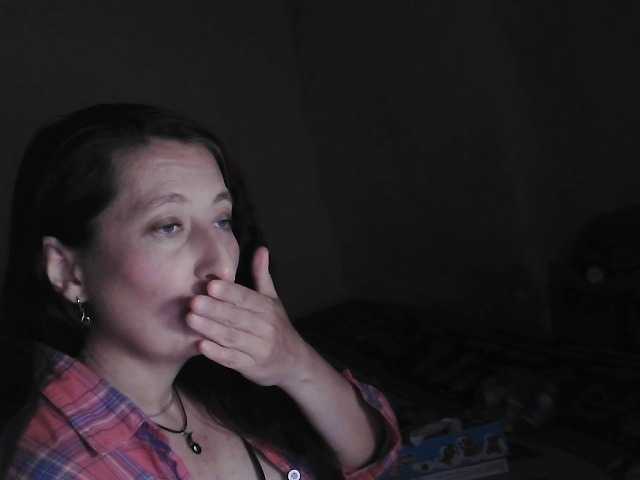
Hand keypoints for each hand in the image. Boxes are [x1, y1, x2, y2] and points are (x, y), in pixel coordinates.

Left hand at [186, 246, 309, 386]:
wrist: (294, 362)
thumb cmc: (277, 326)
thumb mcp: (273, 300)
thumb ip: (262, 275)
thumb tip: (261, 249)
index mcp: (267, 308)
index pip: (247, 298)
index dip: (229, 292)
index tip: (211, 285)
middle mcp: (264, 327)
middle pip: (237, 317)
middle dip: (215, 309)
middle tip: (193, 302)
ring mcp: (258, 348)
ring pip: (232, 337)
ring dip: (210, 329)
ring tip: (190, 319)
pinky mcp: (251, 366)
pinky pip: (233, 359)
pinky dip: (217, 354)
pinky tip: (201, 346)